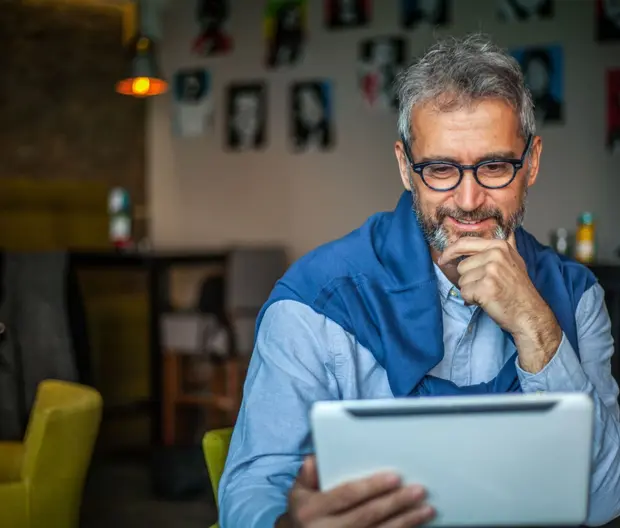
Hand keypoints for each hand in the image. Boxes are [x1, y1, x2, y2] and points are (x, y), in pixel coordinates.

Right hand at [276, 455, 433, 527]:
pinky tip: (415, 526)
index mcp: (312, 510)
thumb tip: (314, 460)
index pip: (347, 495)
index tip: (394, 477)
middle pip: (367, 515)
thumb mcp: (298, 493)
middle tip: (417, 490)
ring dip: (406, 521)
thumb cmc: (304, 514)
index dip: (372, 486)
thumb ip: (307, 475)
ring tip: (425, 508)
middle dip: (396, 502)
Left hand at [439, 236, 561, 372]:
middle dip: (469, 279)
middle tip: (487, 286)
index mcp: (499, 246)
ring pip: (462, 280)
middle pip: (461, 266)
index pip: (464, 243)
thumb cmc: (518, 290)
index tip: (443, 259)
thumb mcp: (514, 260)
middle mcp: (495, 255)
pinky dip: (472, 300)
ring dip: (471, 290)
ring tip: (489, 293)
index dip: (450, 251)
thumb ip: (502, 246)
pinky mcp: (486, 287)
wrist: (529, 313)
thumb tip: (503, 229)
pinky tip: (487, 300)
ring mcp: (491, 270)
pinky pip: (464, 293)